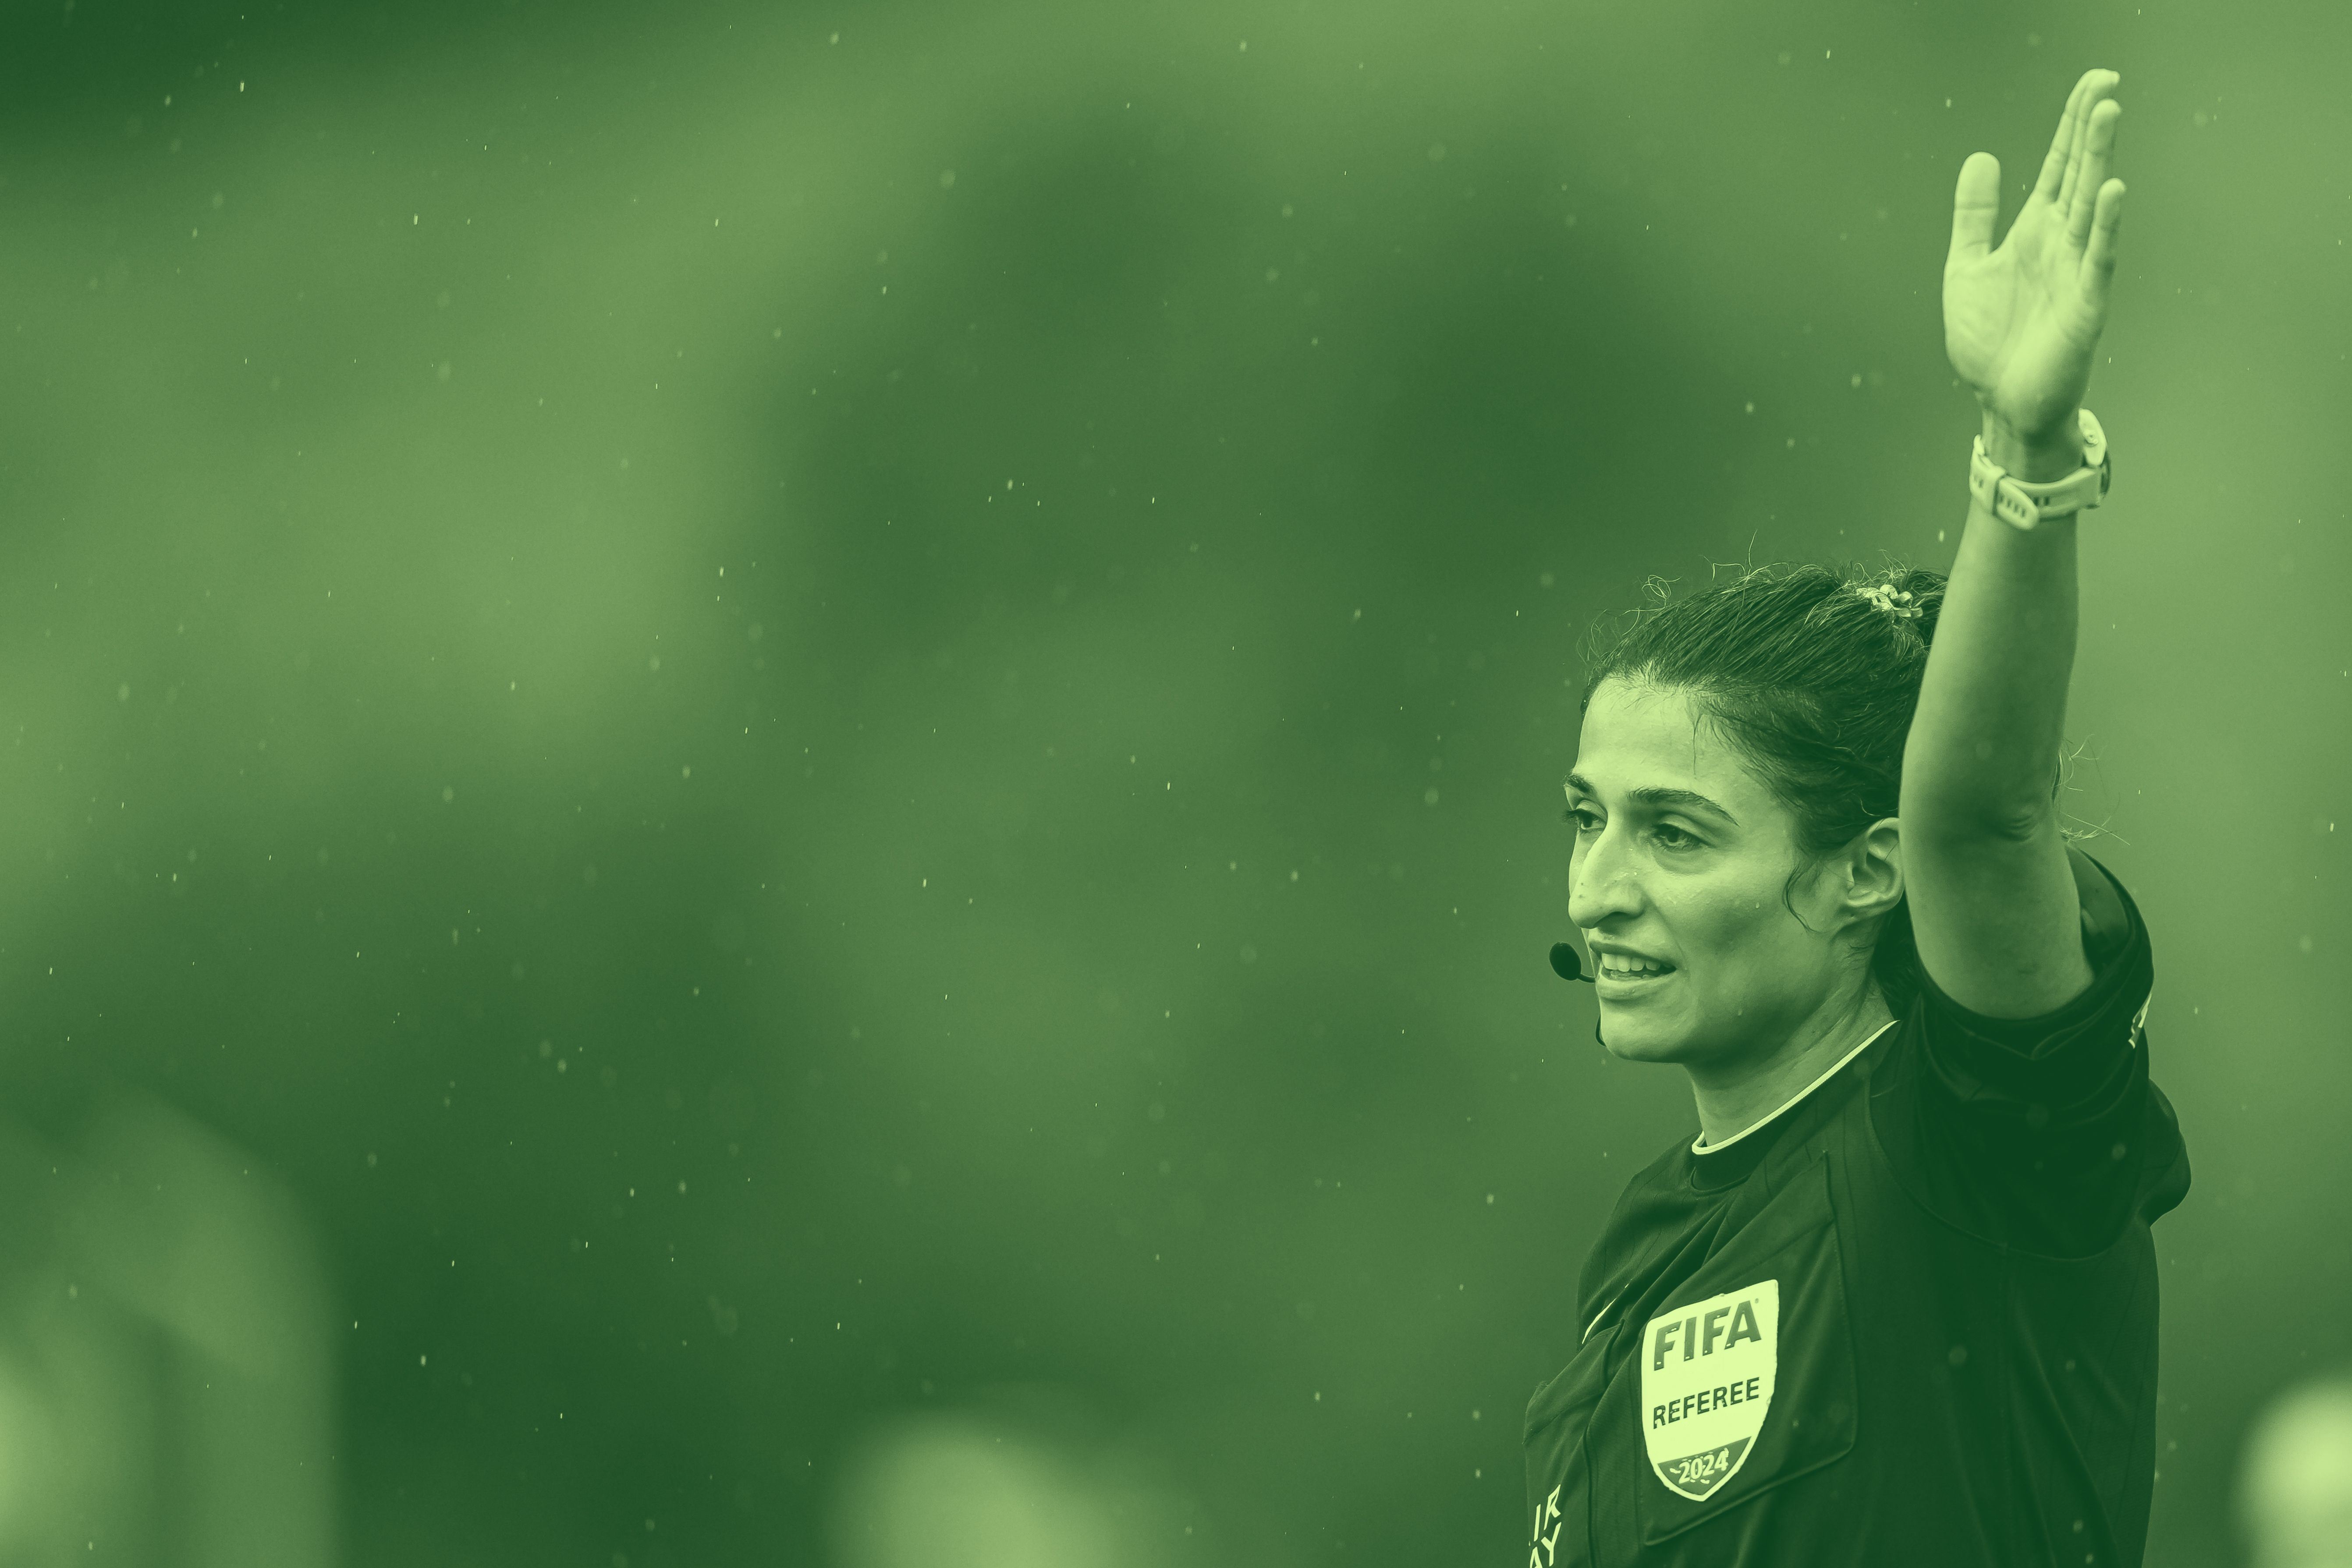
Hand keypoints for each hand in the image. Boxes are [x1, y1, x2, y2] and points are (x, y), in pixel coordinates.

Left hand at [1944, 69, 2126, 466]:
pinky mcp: (2085, 304)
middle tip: (2107, 82)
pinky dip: (2107, 226)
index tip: (2093, 83)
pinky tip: (2113, 191)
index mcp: (2035, 230)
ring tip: (2109, 114)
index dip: (2072, 125)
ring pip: (2093, 205)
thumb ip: (1973, 215)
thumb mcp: (1966, 267)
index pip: (2059, 166)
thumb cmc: (1989, 340)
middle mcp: (2062, 242)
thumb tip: (1982, 157)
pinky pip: (2099, 258)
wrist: (1999, 401)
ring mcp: (2077, 270)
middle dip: (2091, 128)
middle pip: (2080, 173)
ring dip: (2100, 160)